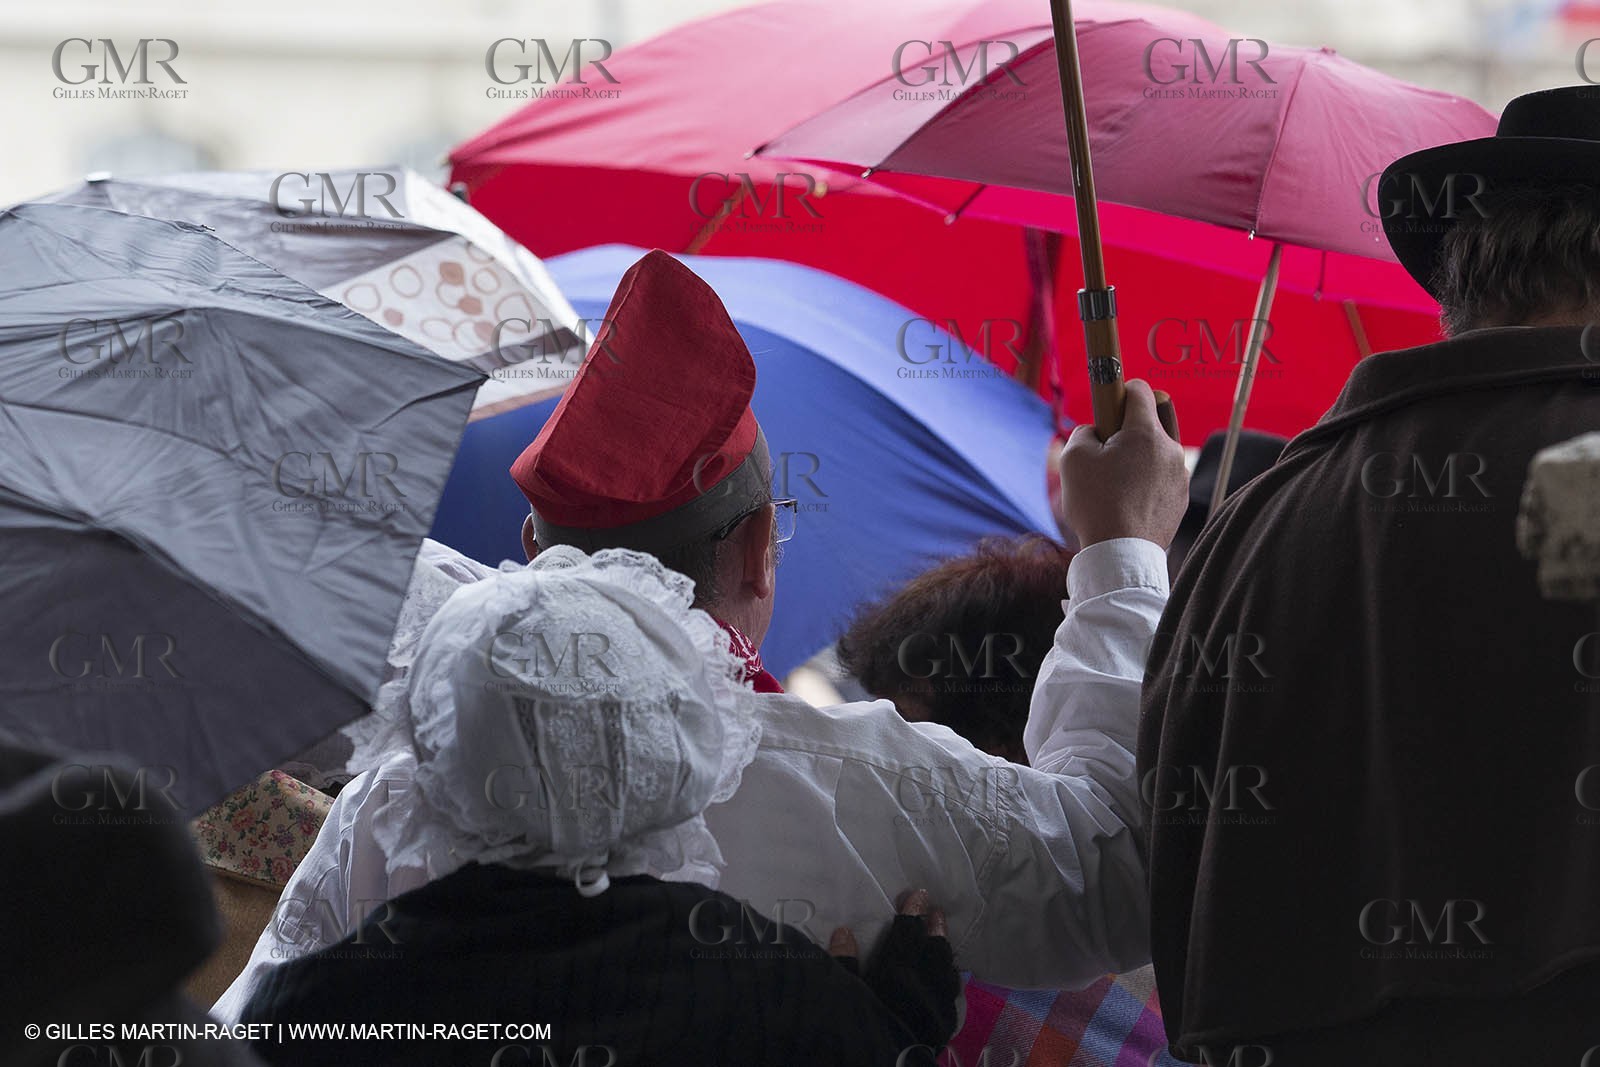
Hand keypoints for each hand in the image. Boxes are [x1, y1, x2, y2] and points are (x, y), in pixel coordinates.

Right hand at [828, 889, 958, 1050]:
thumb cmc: (852, 1029)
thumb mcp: (840, 994)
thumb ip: (842, 963)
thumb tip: (844, 932)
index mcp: (897, 974)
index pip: (908, 934)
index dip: (912, 912)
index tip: (916, 894)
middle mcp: (922, 988)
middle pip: (934, 950)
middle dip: (935, 928)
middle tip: (936, 911)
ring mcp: (935, 1011)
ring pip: (946, 974)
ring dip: (944, 954)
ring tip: (943, 940)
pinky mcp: (941, 1032)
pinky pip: (951, 1001)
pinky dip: (949, 984)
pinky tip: (948, 981)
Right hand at [1058, 380, 1189, 548]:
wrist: (1121, 554)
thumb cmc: (1095, 503)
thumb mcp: (1073, 458)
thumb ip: (1084, 432)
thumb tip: (1096, 432)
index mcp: (1145, 433)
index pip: (1141, 390)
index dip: (1120, 392)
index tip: (1108, 407)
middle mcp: (1170, 449)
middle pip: (1155, 417)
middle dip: (1132, 424)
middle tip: (1111, 445)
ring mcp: (1179, 475)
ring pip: (1159, 450)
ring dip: (1139, 455)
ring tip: (1116, 482)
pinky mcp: (1181, 498)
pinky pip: (1163, 476)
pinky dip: (1147, 480)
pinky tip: (1127, 500)